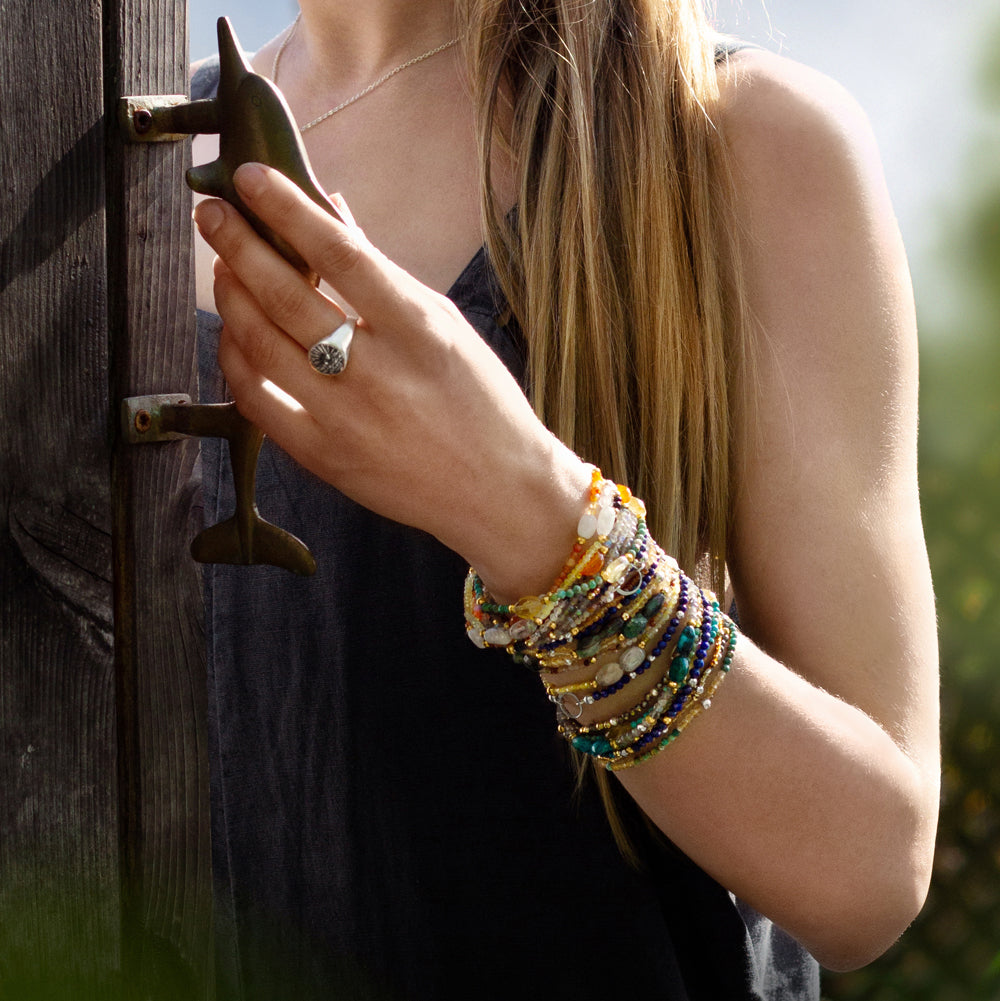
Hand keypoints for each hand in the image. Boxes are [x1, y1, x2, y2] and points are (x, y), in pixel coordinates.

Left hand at [193, 162, 589, 596]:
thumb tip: (332, 212)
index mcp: (421, 330)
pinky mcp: (325, 458)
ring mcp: (347, 419)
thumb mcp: (448, 328)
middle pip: (287, 295)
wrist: (499, 492)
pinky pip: (258, 401)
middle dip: (239, 244)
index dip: (289, 210)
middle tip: (214, 212)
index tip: (253, 178)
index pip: (342, 254)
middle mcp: (379, 373)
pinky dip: (236, 359)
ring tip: (223, 268)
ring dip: (231, 296)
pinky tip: (234, 332)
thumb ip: (384, 273)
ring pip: (261, 345)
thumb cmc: (483, 405)